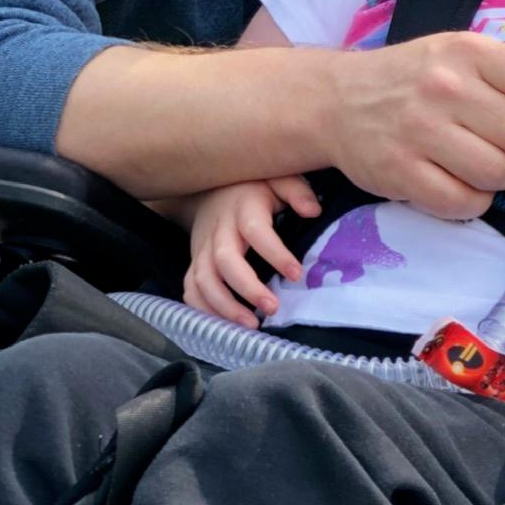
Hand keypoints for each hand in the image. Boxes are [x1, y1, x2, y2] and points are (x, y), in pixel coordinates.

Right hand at [185, 175, 321, 326]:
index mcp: (243, 207)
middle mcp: (219, 230)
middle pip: (224, 261)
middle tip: (272, 309)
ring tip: (251, 325)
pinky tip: (225, 325)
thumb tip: (313, 211)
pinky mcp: (195, 262)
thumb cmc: (255, 187)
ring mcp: (202, 248)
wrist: (212, 188)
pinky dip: (203, 309)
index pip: (256, 231)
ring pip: (203, 280)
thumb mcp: (279, 178)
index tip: (296, 274)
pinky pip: (191, 289)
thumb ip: (297, 192)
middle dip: (247, 288)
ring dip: (224, 306)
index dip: (275, 253)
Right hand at [328, 33, 504, 219]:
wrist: (336, 100)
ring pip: (501, 175)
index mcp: (469, 52)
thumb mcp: (469, 60)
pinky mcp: (400, 173)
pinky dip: (473, 202)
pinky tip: (461, 183)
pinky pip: (465, 204)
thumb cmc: (414, 79)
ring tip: (485, 163)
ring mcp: (420, 131)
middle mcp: (446, 88)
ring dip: (504, 179)